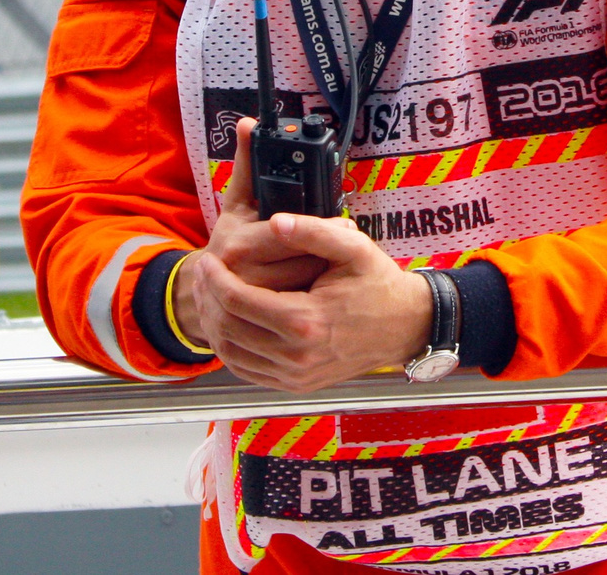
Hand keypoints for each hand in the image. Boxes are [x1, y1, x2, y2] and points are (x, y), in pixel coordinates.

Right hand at [171, 118, 327, 346]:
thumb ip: (247, 164)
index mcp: (238, 244)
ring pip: (306, 294)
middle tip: (348, 249)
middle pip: (304, 267)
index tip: (347, 228)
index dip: (323, 230)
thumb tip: (247, 123)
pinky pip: (300, 317)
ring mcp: (248, 309)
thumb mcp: (237, 203)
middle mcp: (241, 278)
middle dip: (329, 256)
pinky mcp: (258, 331)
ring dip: (327, 281)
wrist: (205, 294)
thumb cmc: (231, 242)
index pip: (292, 236)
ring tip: (338, 269)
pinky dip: (316, 305)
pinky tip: (323, 294)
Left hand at [190, 213, 433, 392]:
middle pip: (228, 328)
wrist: (405, 326)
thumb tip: (275, 222)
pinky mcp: (296, 385)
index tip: (208, 259)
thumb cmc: (378, 284)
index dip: (215, 279)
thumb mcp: (354, 248)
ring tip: (208, 296)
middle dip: (207, 298)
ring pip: (232, 354)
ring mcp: (295, 375)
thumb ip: (314, 231)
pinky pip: (248, 371)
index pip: (238, 301)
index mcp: (305, 321)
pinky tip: (227, 323)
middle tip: (201, 274)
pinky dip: (229, 349)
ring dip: (212, 324)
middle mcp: (296, 355)